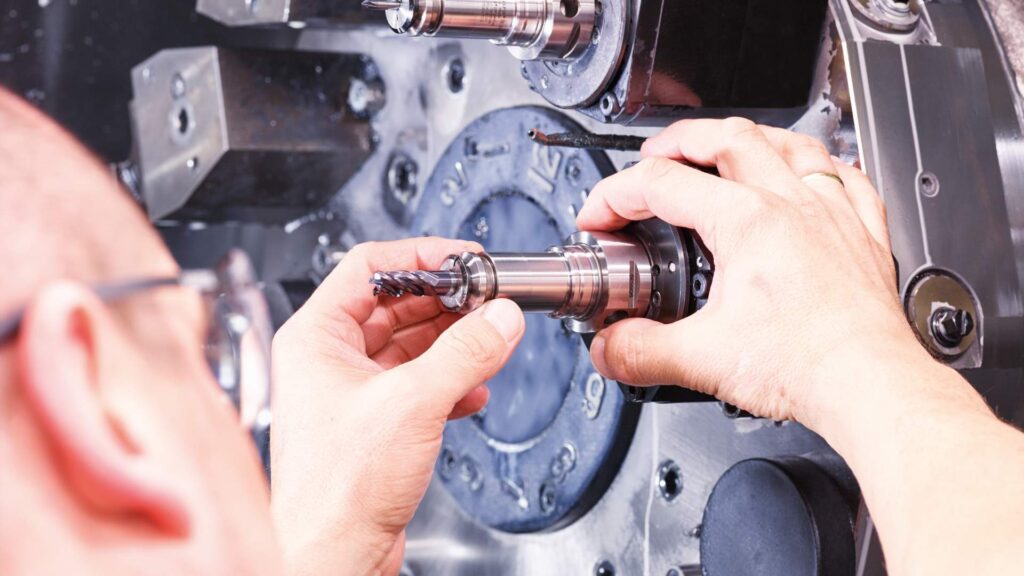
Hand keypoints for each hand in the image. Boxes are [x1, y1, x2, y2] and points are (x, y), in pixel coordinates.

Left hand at [269, 238, 523, 575]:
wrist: (333, 556)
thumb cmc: (337, 490)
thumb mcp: (413, 404)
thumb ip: (464, 352)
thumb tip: (500, 318)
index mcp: (316, 336)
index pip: (371, 265)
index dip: (423, 255)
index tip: (465, 259)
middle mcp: (329, 358)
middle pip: (397, 302)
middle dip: (448, 301)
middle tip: (488, 300)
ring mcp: (353, 390)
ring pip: (412, 343)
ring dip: (453, 342)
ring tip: (489, 341)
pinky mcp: (376, 421)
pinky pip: (419, 382)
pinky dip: (450, 381)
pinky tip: (473, 389)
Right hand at [576, 118, 932, 423]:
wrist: (870, 384)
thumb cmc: (808, 364)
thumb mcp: (700, 360)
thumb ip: (641, 351)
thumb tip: (609, 348)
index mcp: (746, 221)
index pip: (661, 184)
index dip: (615, 195)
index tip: (599, 218)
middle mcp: (791, 205)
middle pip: (728, 138)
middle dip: (680, 140)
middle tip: (654, 155)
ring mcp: (832, 214)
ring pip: (791, 144)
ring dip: (750, 137)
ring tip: (726, 143)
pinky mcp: (862, 236)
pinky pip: (847, 178)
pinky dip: (823, 167)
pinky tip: (815, 172)